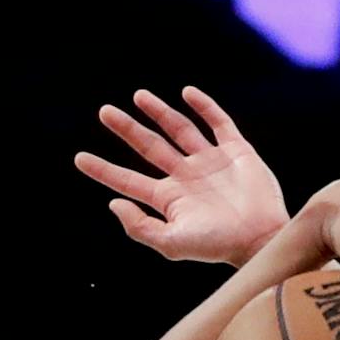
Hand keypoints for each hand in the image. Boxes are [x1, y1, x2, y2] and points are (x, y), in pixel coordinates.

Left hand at [74, 86, 287, 267]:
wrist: (260, 238)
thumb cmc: (217, 246)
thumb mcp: (172, 244)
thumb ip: (140, 227)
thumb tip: (113, 202)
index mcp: (168, 198)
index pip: (128, 180)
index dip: (103, 170)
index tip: (78, 158)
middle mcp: (185, 177)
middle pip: (149, 147)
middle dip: (127, 129)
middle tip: (104, 112)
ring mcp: (210, 162)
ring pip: (179, 130)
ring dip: (159, 112)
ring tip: (138, 96)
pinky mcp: (236, 152)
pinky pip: (218, 123)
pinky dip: (204, 107)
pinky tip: (187, 93)